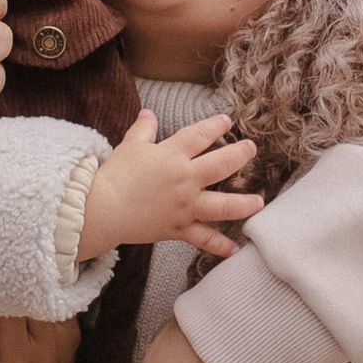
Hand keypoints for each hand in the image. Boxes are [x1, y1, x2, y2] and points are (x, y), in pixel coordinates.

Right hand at [78, 110, 259, 261]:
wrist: (102, 209)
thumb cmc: (114, 176)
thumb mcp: (129, 146)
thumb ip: (143, 129)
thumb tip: (148, 113)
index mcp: (173, 155)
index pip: (200, 135)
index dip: (215, 126)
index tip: (227, 122)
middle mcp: (185, 179)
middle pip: (221, 165)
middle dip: (240, 155)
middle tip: (251, 149)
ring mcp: (185, 206)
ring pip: (223, 205)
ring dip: (244, 204)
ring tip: (260, 202)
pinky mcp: (178, 228)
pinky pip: (203, 238)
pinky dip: (219, 246)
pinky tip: (234, 249)